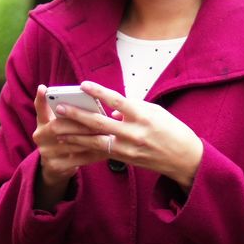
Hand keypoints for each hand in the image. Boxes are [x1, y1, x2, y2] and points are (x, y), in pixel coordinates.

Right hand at [31, 85, 107, 207]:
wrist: (57, 167)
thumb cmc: (65, 138)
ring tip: (108, 134)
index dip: (40, 99)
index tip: (43, 88)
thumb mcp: (61, 124)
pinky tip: (107, 150)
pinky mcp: (56, 166)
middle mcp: (40, 137)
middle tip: (100, 122)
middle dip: (80, 124)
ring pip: (71, 144)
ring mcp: (46, 153)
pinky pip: (79, 159)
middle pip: (58, 127)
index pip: (40, 108)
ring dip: (91, 139)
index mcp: (42, 123)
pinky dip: (94, 154)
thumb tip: (89, 97)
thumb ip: (70, 112)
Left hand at [55, 81, 203, 191]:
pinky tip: (73, 145)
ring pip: (96, 141)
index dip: (99, 92)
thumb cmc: (172, 130)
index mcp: (143, 115)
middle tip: (61, 108)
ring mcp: (129, 148)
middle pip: (100, 123)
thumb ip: (131, 109)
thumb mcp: (155, 112)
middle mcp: (134, 132)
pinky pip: (102, 152)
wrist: (184, 158)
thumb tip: (111, 110)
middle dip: (78, 115)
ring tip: (58, 129)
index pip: (116, 100)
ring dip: (75, 135)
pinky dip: (86, 148)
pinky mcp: (126, 159)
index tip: (83, 85)